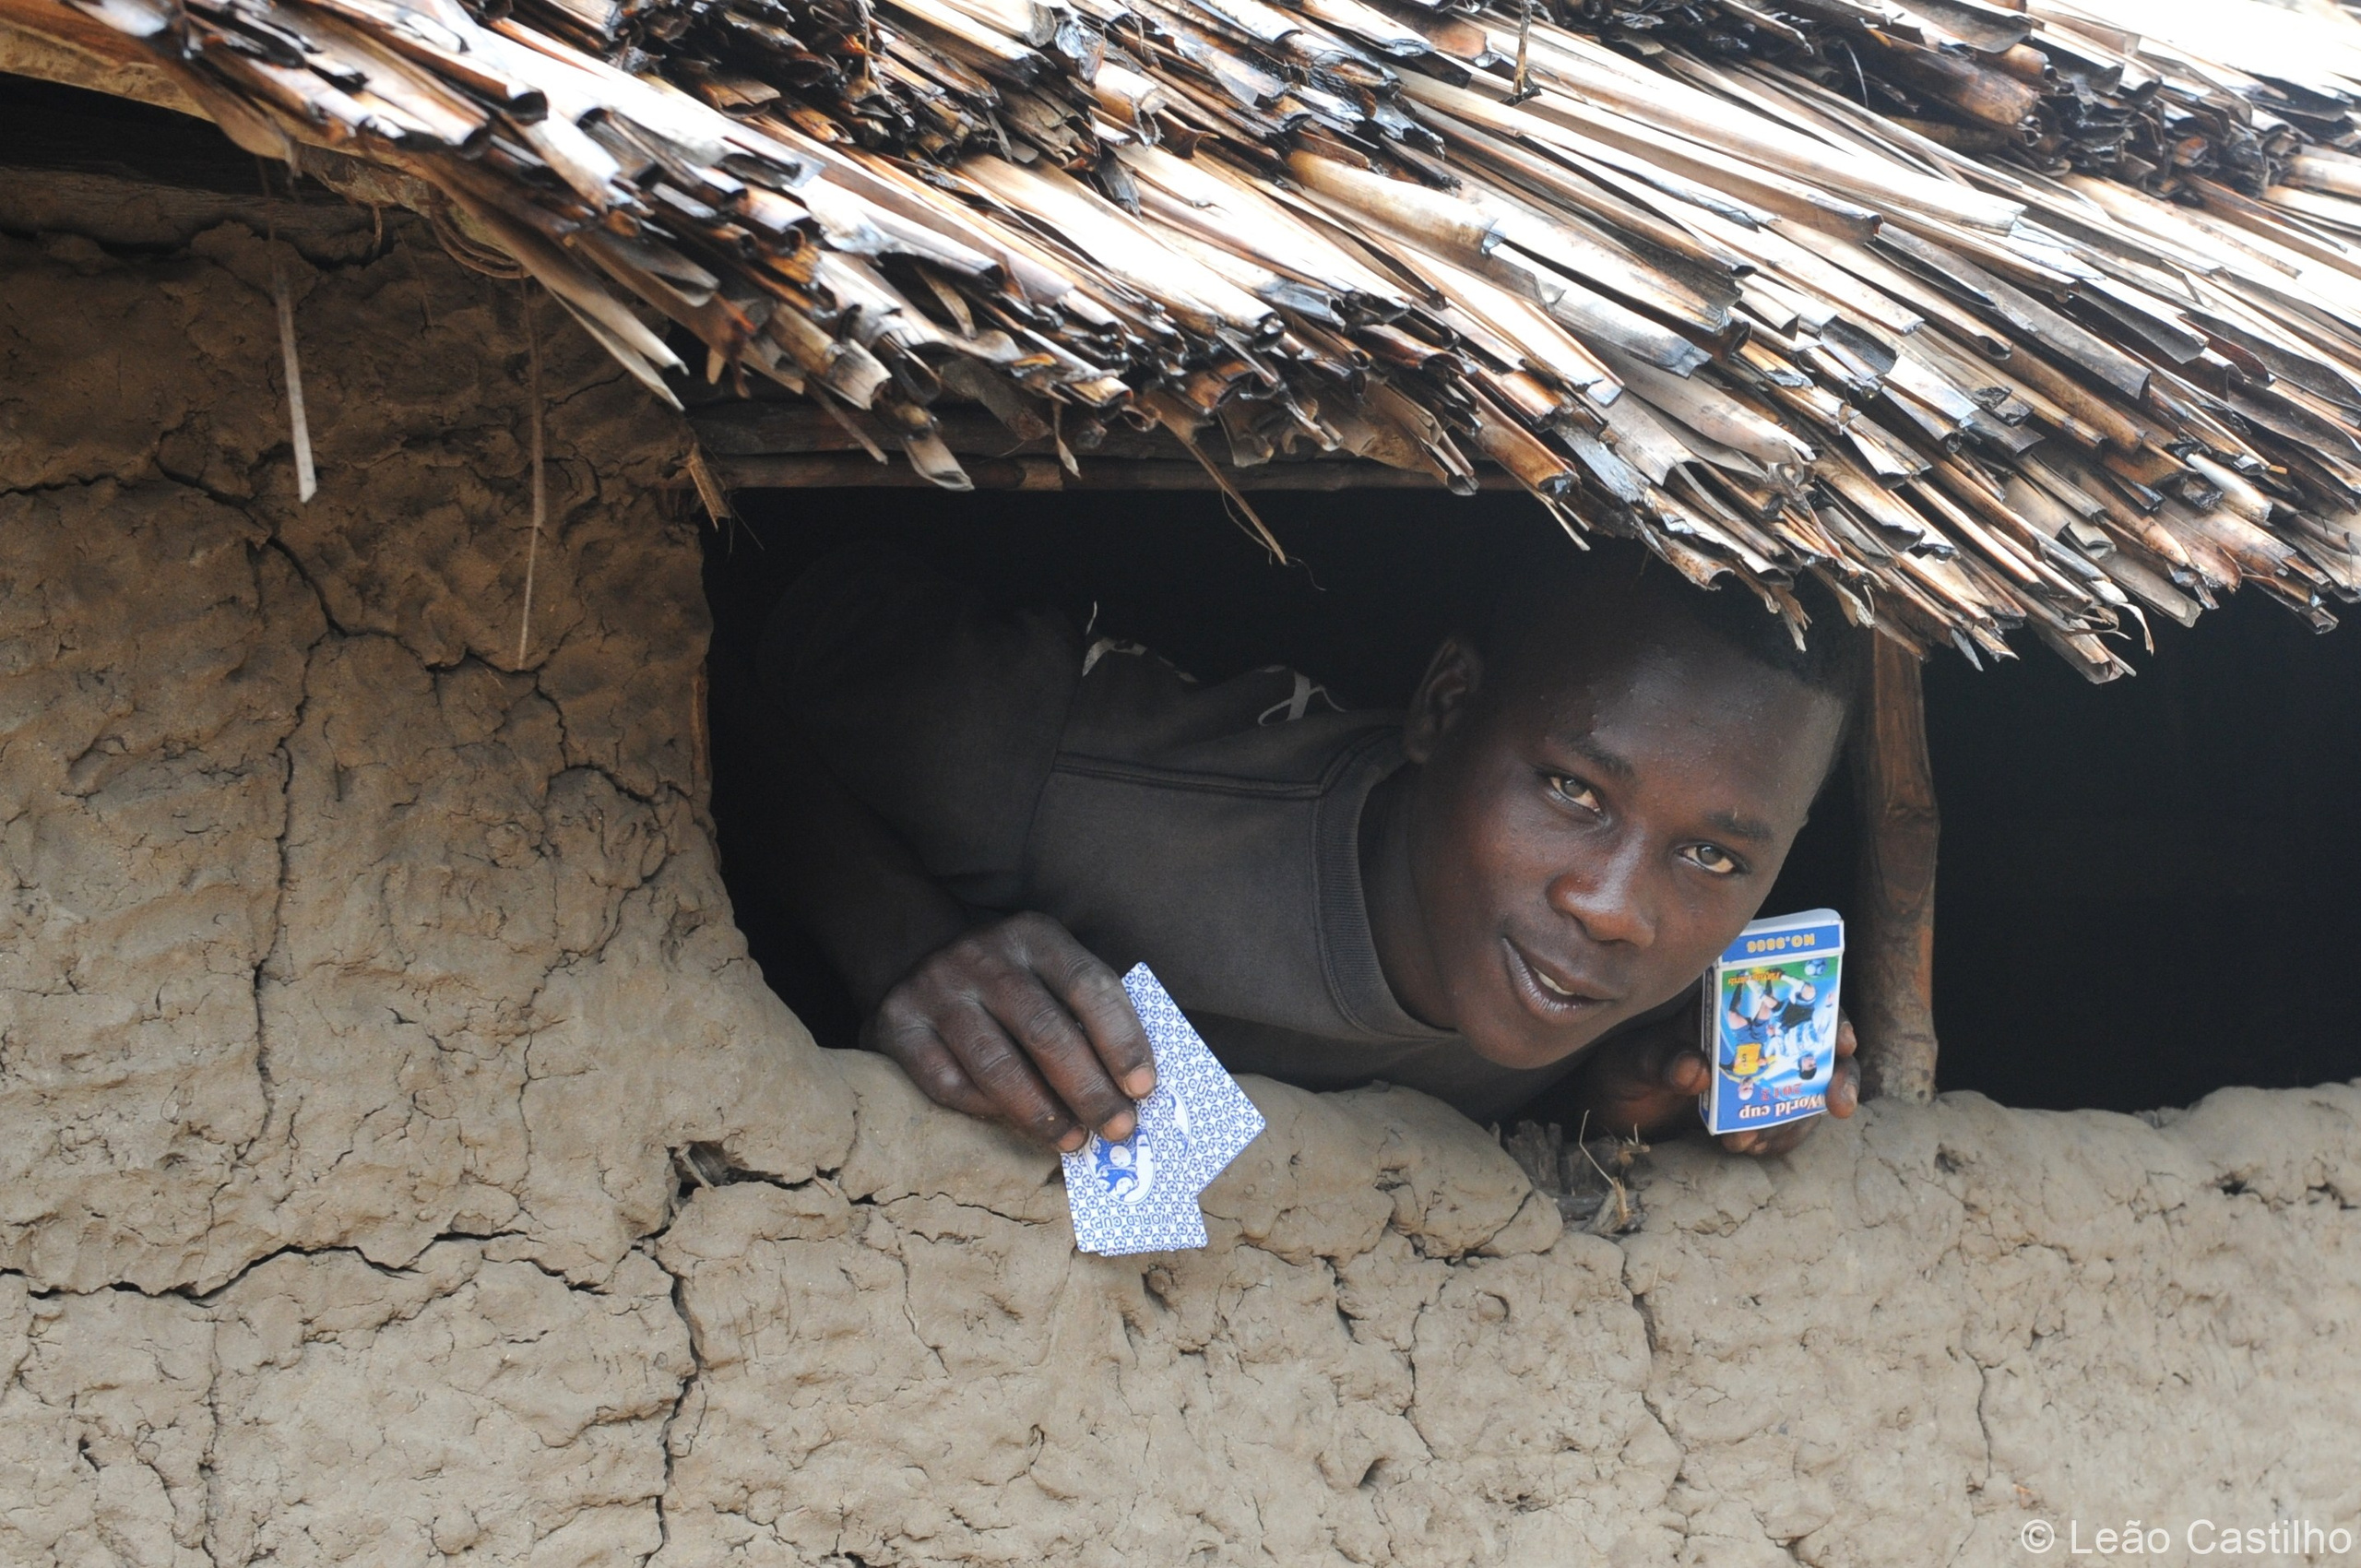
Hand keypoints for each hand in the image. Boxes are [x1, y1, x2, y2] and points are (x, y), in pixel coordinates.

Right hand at [863, 911, 1156, 1151]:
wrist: (915, 952)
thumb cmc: (1008, 978)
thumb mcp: (1049, 969)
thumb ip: (1087, 1011)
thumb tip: (1133, 1088)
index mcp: (1033, 936)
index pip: (1087, 985)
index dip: (1121, 1039)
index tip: (1144, 1088)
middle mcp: (982, 957)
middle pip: (1045, 1031)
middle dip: (1089, 1089)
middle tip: (1118, 1129)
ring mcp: (936, 990)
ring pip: (997, 1064)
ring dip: (1043, 1112)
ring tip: (1073, 1141)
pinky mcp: (897, 1025)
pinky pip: (949, 1084)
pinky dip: (989, 1111)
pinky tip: (1017, 1127)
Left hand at [1569, 998, 1859, 1156]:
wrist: (1611, 1111)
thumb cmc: (1623, 1066)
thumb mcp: (1634, 1058)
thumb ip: (1662, 1059)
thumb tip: (1696, 1070)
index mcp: (1732, 1006)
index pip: (1795, 1000)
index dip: (1828, 1014)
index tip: (1842, 1040)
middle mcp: (1757, 1039)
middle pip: (1820, 1049)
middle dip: (1838, 1076)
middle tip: (1837, 1102)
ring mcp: (1761, 1079)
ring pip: (1807, 1094)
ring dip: (1794, 1119)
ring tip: (1748, 1140)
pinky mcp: (1754, 1116)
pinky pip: (1784, 1128)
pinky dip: (1776, 1140)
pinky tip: (1751, 1148)